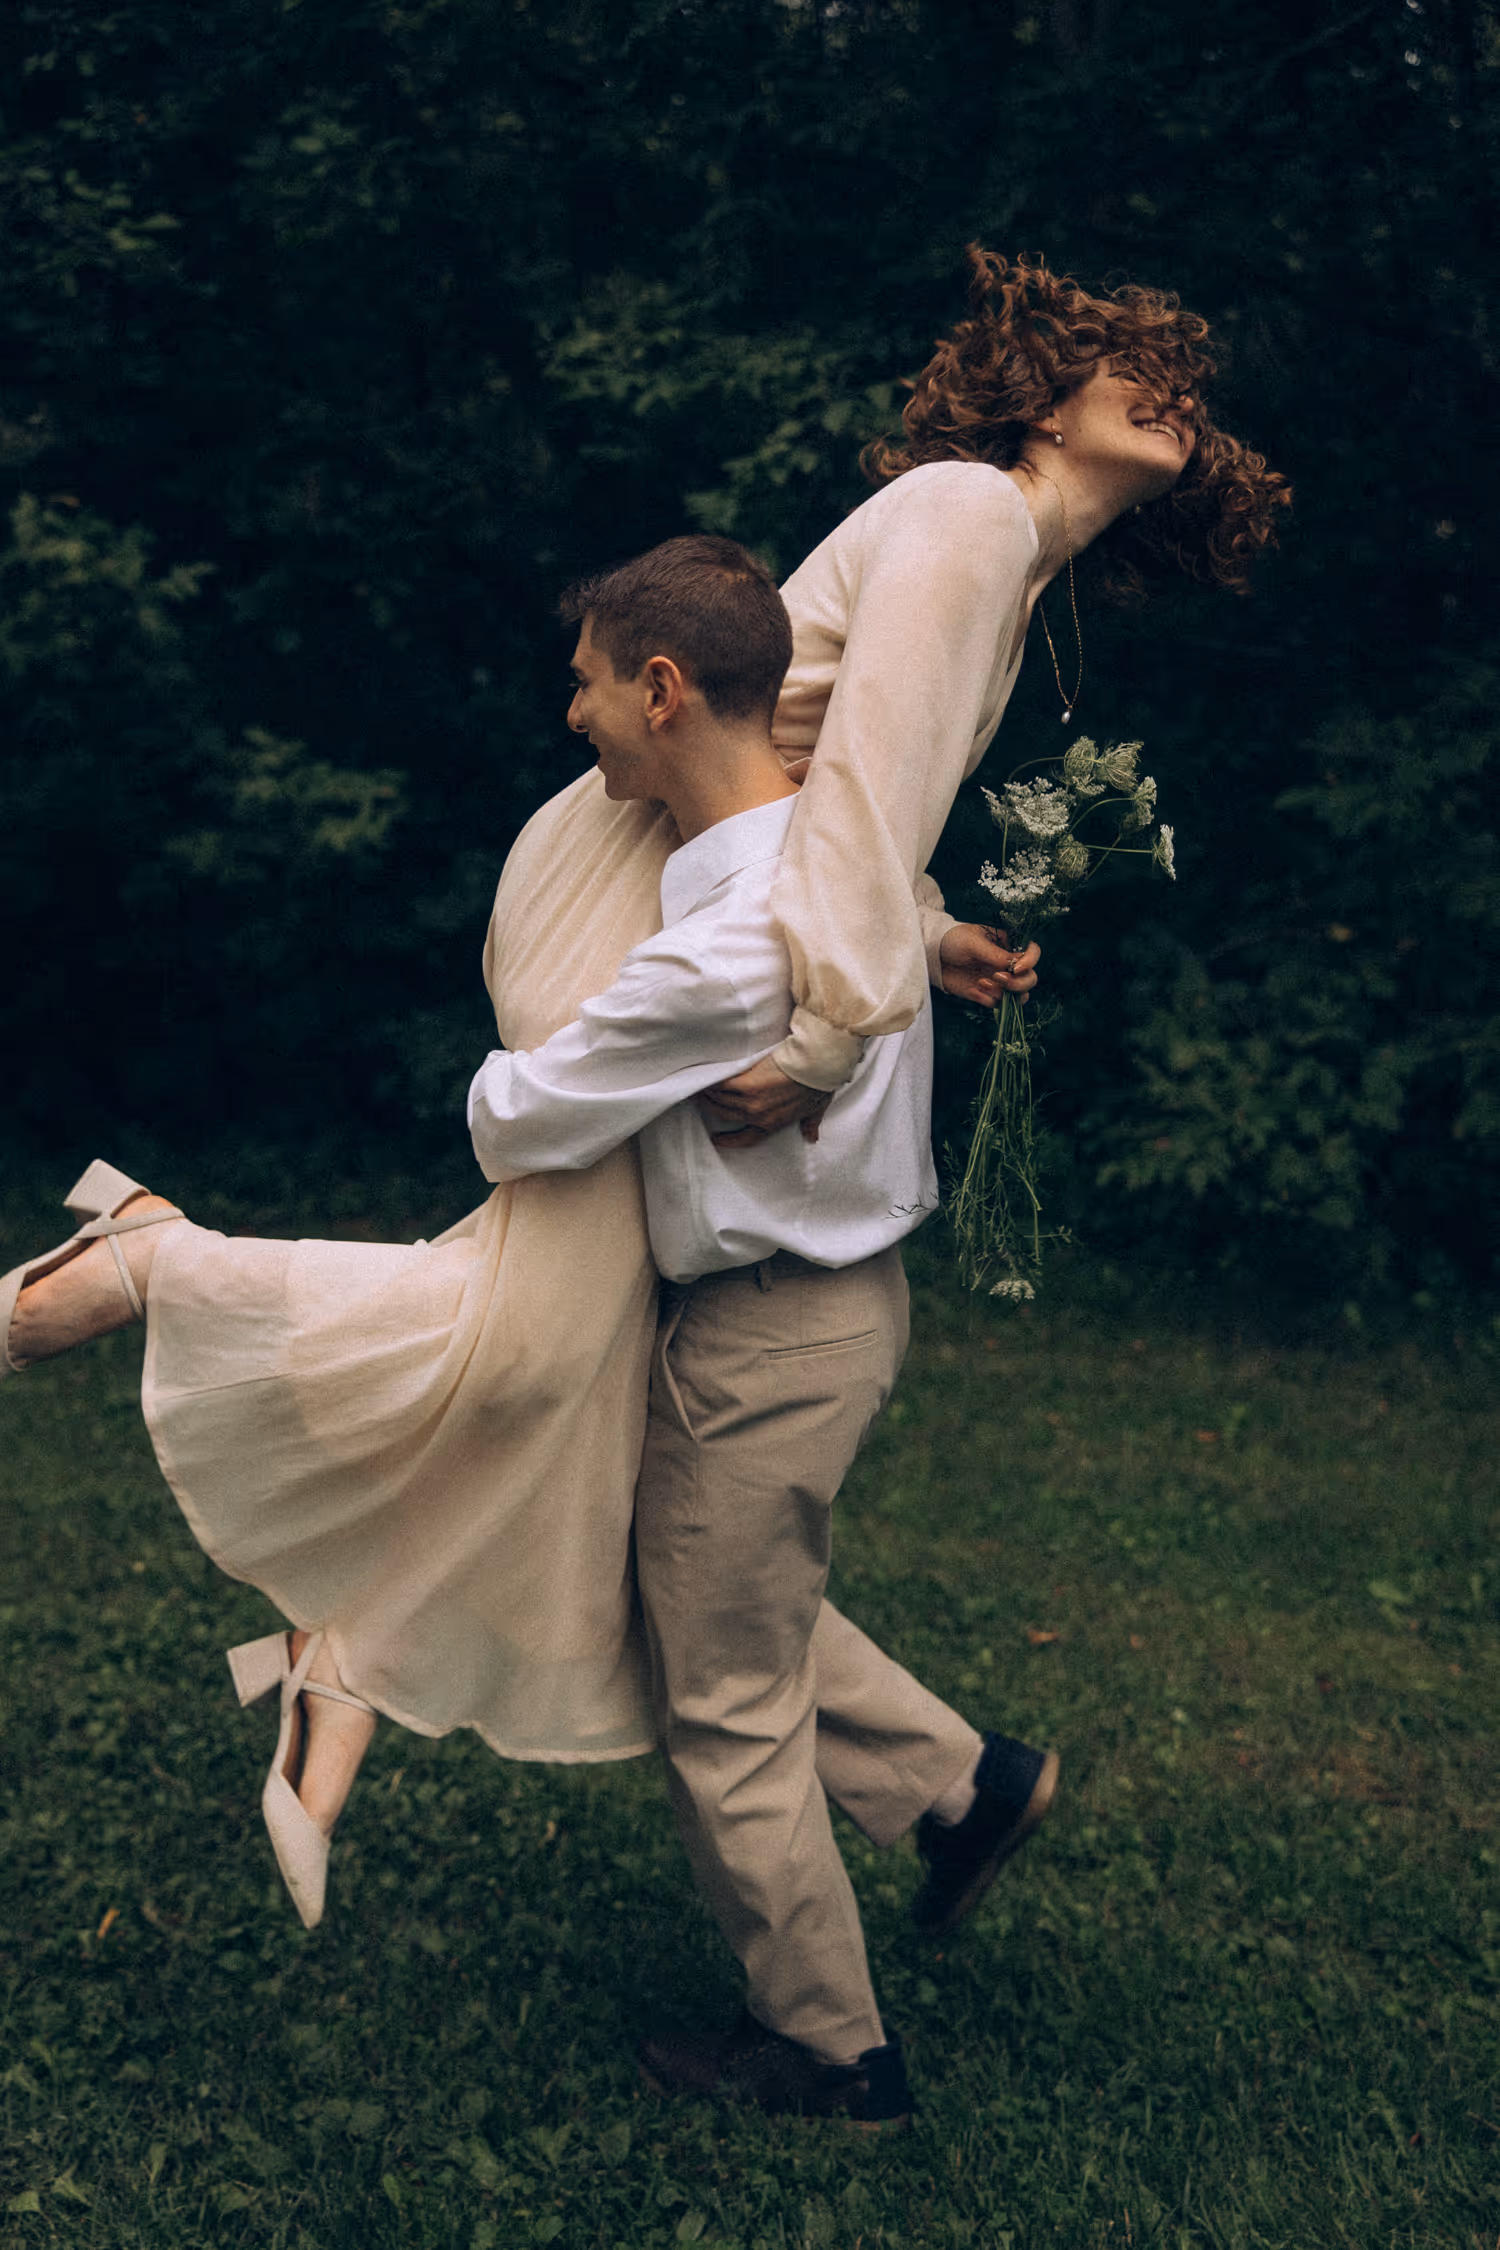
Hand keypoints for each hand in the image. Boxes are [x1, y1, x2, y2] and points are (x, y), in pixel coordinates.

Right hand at [696, 1055, 833, 1149]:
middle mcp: (758, 1115)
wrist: (817, 1068)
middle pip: (726, 1115)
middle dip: (711, 1108)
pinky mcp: (747, 1083)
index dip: (730, 1141)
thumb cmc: (819, 1086)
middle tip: (701, 1101)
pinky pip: (723, 1085)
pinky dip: (713, 1082)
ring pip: (721, 1099)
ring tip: (700, 1086)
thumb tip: (812, 1137)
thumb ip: (810, 1124)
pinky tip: (706, 1076)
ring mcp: (751, 1100)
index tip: (717, 1139)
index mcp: (773, 1124)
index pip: (747, 1138)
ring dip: (708, 1093)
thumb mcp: (815, 1110)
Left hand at [938, 923, 1040, 1006]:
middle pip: (1030, 979)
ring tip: (983, 983)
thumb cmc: (954, 940)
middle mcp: (1007, 965)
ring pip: (1018, 996)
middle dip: (1018, 983)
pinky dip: (990, 999)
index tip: (1016, 968)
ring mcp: (998, 981)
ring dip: (1006, 994)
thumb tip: (1017, 966)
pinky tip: (976, 987)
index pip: (1033, 954)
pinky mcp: (985, 994)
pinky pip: (997, 1003)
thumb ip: (997, 955)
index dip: (1030, 962)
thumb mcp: (975, 943)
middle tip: (998, 978)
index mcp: (1008, 945)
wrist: (931, 955)